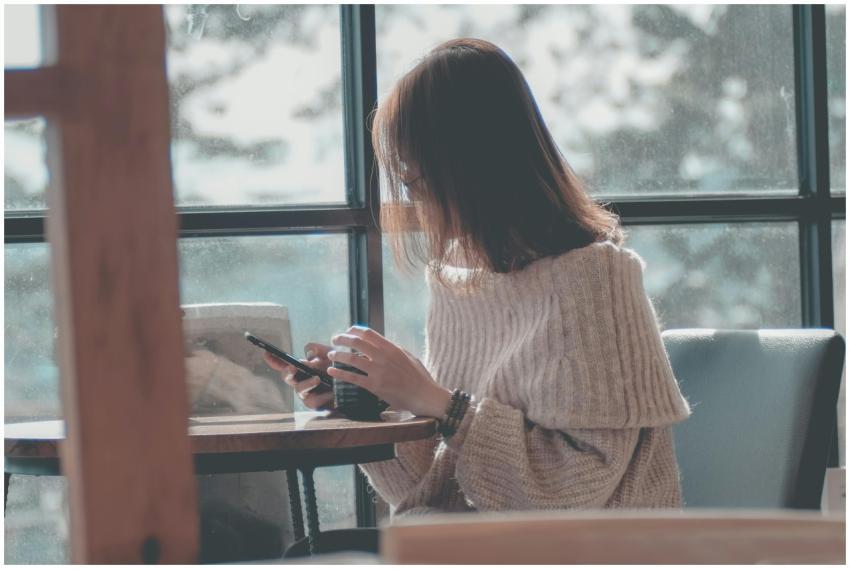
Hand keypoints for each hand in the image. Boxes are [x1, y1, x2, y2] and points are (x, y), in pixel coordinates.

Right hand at [264, 343, 334, 410]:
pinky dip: (321, 396)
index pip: (283, 363)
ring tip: (317, 378)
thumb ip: (318, 349)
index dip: (273, 359)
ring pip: (299, 389)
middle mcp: (300, 380)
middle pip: (286, 376)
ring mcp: (305, 393)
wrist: (353, 382)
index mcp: (301, 367)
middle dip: (288, 371)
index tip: (266, 352)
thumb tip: (307, 355)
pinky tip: (330, 392)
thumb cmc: (340, 367)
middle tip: (293, 367)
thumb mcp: (330, 353)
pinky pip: (312, 401)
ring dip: (307, 383)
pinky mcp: (314, 404)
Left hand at [326, 326, 451, 417]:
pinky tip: (331, 371)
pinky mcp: (375, 386)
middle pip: (356, 342)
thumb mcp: (408, 356)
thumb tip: (380, 344)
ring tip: (331, 355)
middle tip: (334, 340)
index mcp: (391, 348)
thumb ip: (393, 349)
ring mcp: (378, 371)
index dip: (353, 330)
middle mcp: (383, 357)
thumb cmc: (418, 376)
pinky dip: (339, 373)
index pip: (368, 333)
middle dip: (341, 339)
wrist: (424, 395)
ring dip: (337, 355)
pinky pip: (352, 377)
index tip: (346, 331)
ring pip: (351, 358)